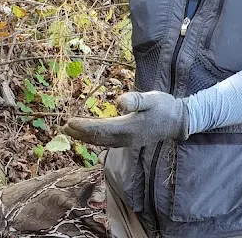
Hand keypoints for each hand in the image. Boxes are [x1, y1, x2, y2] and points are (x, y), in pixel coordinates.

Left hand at [62, 91, 189, 147]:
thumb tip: (118, 102)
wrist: (179, 121)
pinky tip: (91, 135)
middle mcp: (126, 138)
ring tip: (70, 131)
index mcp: (129, 128)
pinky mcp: (130, 140)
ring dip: (85, 137)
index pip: (100, 129)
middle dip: (79, 133)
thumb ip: (136, 100)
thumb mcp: (152, 98)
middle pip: (97, 138)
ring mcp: (128, 141)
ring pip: (101, 142)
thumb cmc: (165, 106)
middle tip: (62, 127)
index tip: (69, 121)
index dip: (84, 126)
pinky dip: (96, 139)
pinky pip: (108, 142)